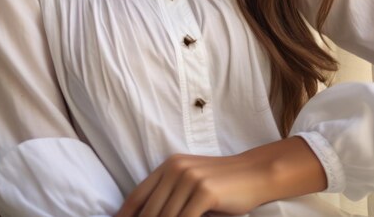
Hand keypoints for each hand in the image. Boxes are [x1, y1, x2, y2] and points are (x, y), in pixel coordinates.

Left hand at [114, 152, 264, 216]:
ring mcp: (189, 179)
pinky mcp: (204, 191)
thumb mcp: (191, 183)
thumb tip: (147, 215)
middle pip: (149, 211)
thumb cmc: (222, 183)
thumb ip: (169, 195)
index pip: (138, 195)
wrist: (253, 173)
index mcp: (169, 165)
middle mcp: (175, 168)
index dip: (125, 215)